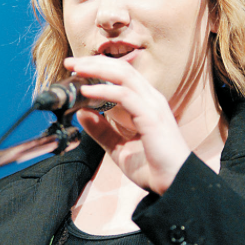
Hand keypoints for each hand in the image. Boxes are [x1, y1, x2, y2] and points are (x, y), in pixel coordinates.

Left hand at [64, 55, 192, 193]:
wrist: (175, 183)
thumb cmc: (152, 166)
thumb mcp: (118, 147)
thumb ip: (101, 130)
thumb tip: (81, 113)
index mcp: (145, 103)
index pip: (121, 75)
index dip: (98, 68)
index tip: (75, 69)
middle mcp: (150, 99)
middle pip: (121, 69)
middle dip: (94, 62)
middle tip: (70, 62)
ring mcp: (152, 105)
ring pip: (123, 75)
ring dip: (97, 70)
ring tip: (76, 69)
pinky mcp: (151, 116)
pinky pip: (124, 95)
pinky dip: (104, 90)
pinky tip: (87, 91)